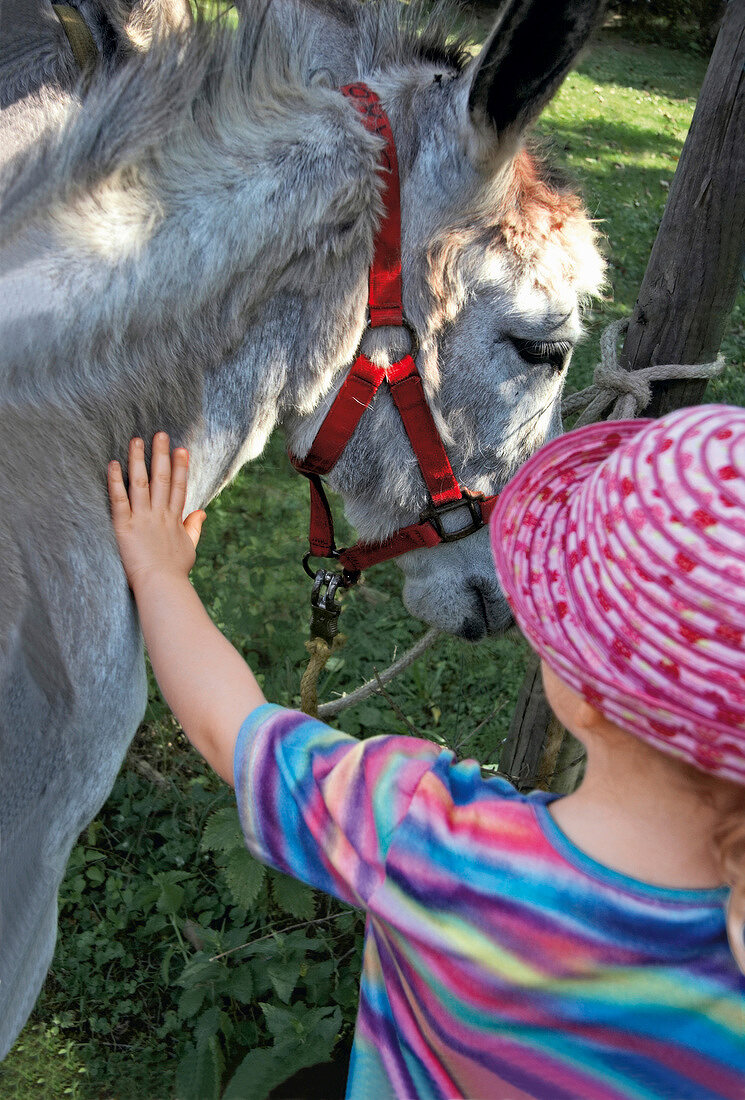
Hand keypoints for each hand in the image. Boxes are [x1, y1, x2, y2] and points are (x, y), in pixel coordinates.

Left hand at [108, 433, 205, 591]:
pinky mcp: (125, 526)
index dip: (181, 467)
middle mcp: (160, 514)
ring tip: (136, 440)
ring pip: (141, 483)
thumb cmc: (175, 572)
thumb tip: (201, 513)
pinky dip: (115, 482)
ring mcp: (143, 518)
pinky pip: (119, 500)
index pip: (179, 487)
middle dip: (161, 455)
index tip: (182, 449)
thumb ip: (193, 527)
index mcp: (174, 519)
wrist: (162, 586)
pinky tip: (113, 464)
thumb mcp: (189, 547)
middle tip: (160, 434)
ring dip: (139, 460)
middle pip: (162, 478)